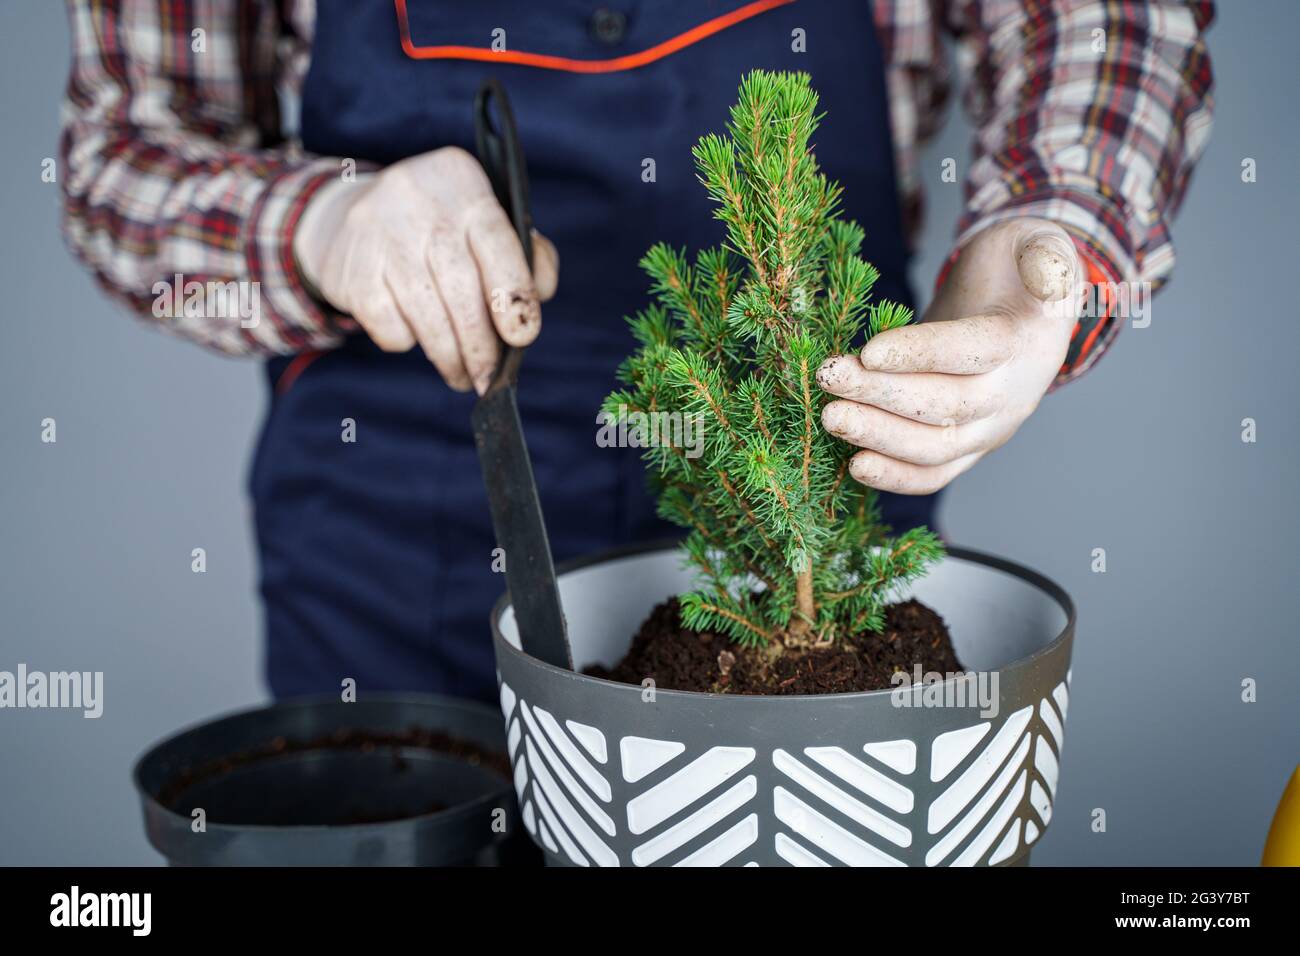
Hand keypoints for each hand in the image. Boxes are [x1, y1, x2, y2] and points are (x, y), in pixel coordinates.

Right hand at [293, 147, 558, 393]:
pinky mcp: (350, 268)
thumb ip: (525, 257)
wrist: (347, 219)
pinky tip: (415, 337)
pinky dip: (408, 341)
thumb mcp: (484, 222)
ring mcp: (377, 231)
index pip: (497, 240)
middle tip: (488, 377)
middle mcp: (416, 197)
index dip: (512, 293)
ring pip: (425, 313)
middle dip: (480, 344)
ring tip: (462, 376)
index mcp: (462, 180)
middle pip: (460, 287)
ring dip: (449, 357)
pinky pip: (389, 324)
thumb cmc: (439, 230)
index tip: (522, 336)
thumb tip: (531, 308)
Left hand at [817, 218, 1081, 494]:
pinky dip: (897, 477)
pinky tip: (856, 466)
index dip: (922, 353)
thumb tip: (1049, 272)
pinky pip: (934, 474)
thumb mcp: (1034, 244)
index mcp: (1026, 343)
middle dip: (883, 393)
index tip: (869, 350)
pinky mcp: (967, 449)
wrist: (1024, 315)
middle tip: (830, 376)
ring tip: (832, 416)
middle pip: (948, 405)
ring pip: (936, 447)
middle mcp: (1012, 395)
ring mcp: (990, 429)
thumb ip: (1044, 253)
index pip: (975, 351)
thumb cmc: (1016, 273)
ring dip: (880, 436)